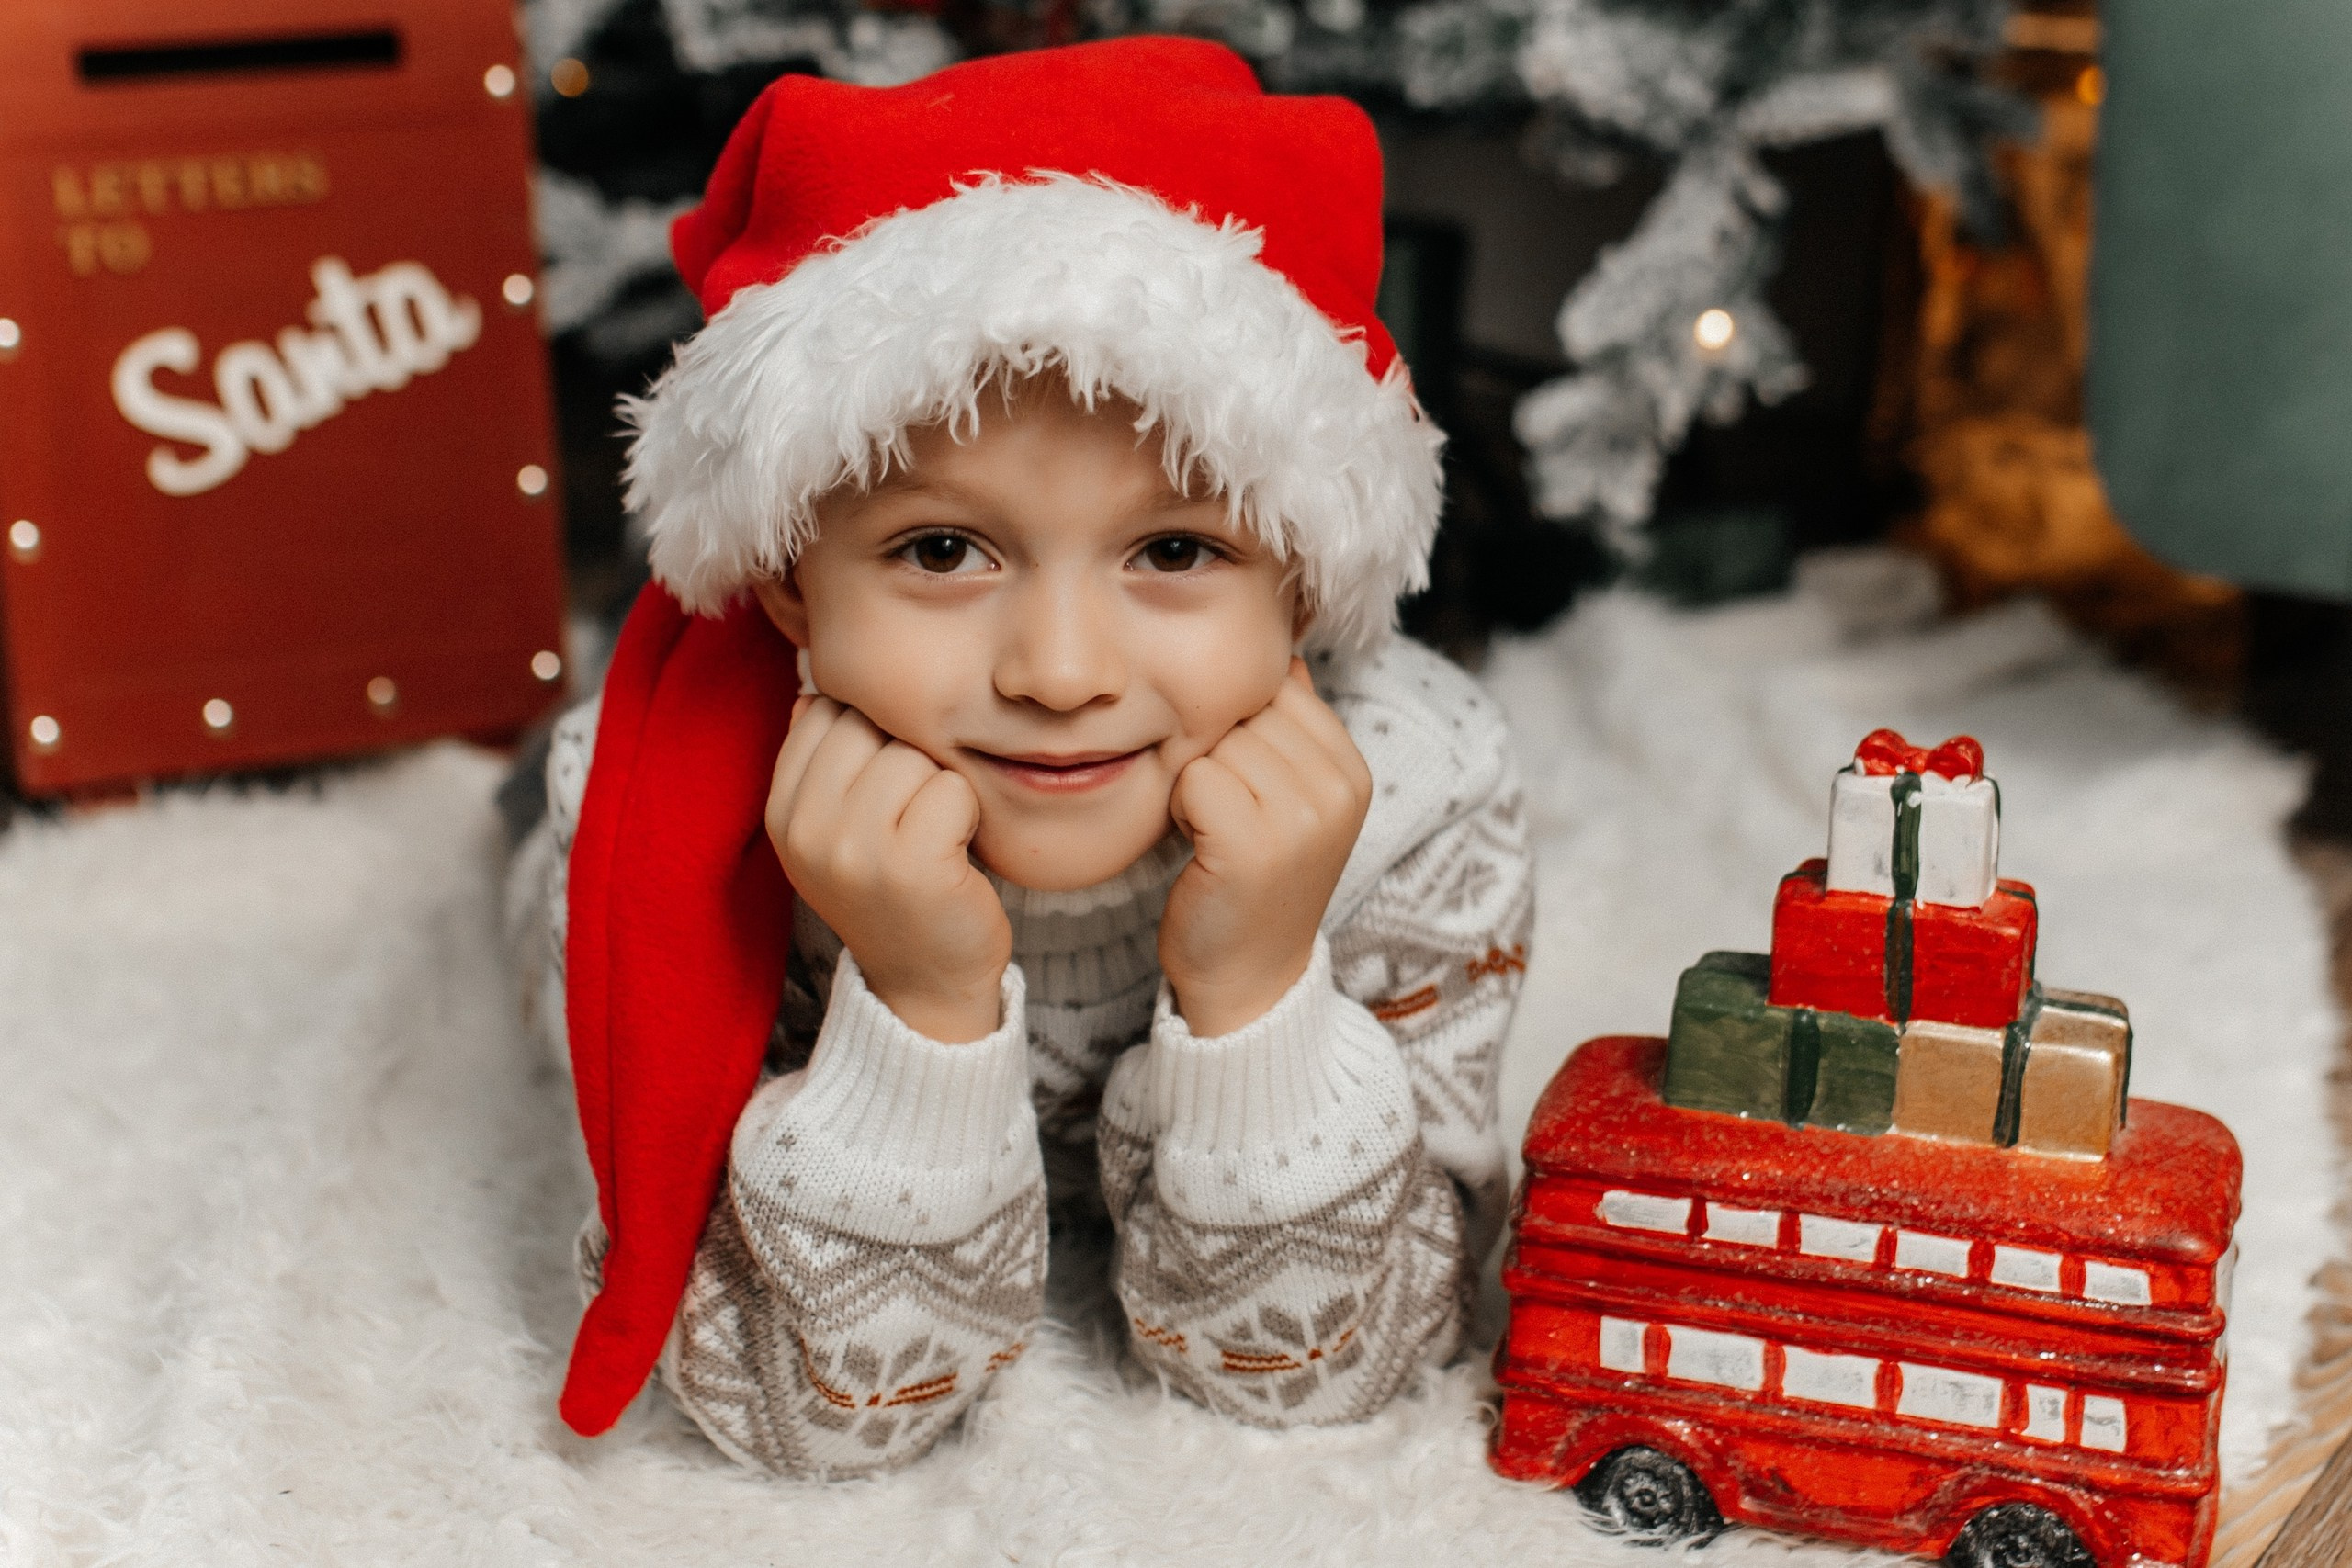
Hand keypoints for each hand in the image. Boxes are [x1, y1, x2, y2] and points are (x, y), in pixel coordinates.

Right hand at [766, 696, 1010, 1042]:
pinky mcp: (909, 865)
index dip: (874, 736)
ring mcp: (852, 848)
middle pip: (871, 723)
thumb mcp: (840, 828)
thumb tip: (813, 689)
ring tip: (934, 838)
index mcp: (781, 811)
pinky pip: (953, 788)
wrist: (927, 983)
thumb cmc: (897, 891)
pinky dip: (968, 815)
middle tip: (915, 819)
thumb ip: (824, 762)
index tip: (885, 793)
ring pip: (915, 753)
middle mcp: (805, 829)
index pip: (826, 709)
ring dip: (941, 789)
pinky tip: (956, 855)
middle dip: (909, 758)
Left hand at [1161, 659, 1372, 1036]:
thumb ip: (1293, 729)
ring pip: (1216, 741)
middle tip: (1229, 818)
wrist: (1247, 977)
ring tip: (1217, 835)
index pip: (1280, 690)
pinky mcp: (1256, 844)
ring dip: (1197, 783)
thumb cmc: (1253, 880)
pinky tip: (1202, 849)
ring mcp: (1302, 816)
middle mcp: (1339, 788)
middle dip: (1219, 755)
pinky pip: (1194, 777)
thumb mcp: (1291, 798)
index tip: (1250, 791)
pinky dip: (1182, 809)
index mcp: (1353, 770)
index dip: (1244, 732)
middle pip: (1245, 712)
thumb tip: (1285, 654)